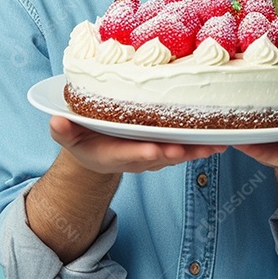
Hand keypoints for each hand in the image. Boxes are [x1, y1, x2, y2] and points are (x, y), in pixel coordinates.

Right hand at [50, 116, 226, 174]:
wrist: (97, 150)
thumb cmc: (82, 138)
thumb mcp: (68, 135)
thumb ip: (63, 130)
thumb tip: (56, 121)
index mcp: (112, 153)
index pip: (128, 154)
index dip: (142, 153)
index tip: (155, 150)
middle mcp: (136, 156)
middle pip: (159, 156)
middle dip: (178, 153)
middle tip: (195, 148)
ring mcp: (152, 154)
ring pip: (177, 153)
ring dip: (196, 150)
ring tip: (216, 144)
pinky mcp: (165, 147)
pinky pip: (184, 146)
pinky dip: (201, 144)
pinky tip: (221, 138)